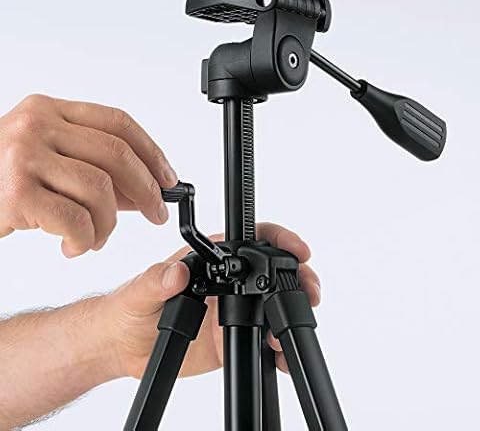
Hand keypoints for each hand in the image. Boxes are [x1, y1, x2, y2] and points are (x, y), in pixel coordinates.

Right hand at [0, 94, 176, 256]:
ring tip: (96, 237)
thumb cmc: (2, 184)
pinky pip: (77, 219)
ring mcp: (23, 155)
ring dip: (108, 224)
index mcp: (49, 110)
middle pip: (117, 155)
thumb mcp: (49, 164)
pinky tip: (74, 246)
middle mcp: (36, 125)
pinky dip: (85, 240)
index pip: (118, 122)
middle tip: (157, 214)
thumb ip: (95, 171)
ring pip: (101, 190)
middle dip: (147, 191)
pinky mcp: (15, 192)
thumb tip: (147, 191)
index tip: (169, 178)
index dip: (151, 152)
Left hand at [100, 223, 320, 378]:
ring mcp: (233, 308)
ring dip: (292, 309)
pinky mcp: (232, 335)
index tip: (296, 249)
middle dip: (298, 276)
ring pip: (274, 303)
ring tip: (291, 326)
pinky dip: (276, 345)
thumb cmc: (129, 309)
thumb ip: (157, 280)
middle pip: (272, 270)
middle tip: (309, 288)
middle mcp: (226, 281)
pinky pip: (262, 336)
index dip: (278, 239)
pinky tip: (279, 354)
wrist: (124, 346)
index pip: (251, 239)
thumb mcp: (140, 292)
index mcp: (208, 259)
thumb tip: (177, 272)